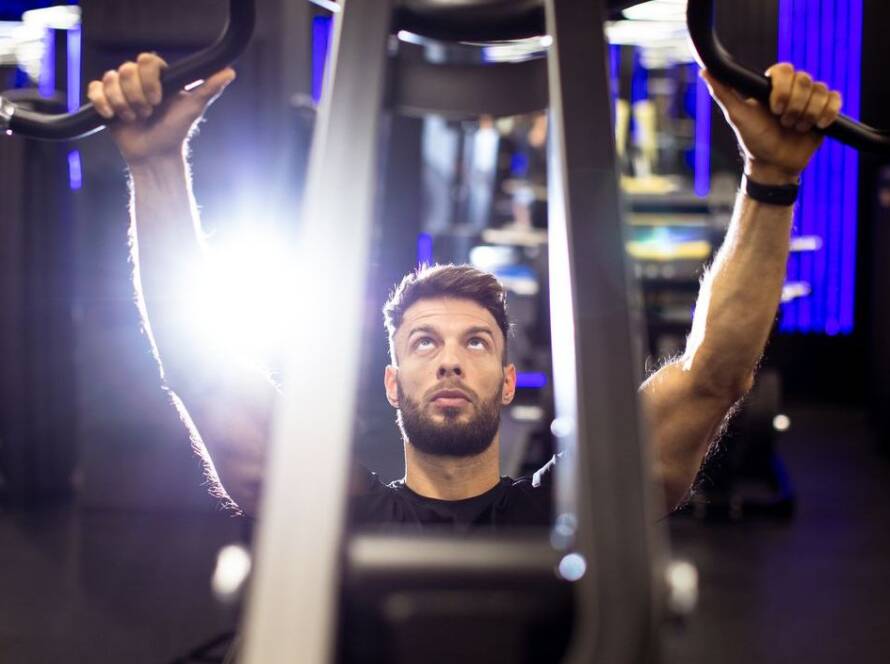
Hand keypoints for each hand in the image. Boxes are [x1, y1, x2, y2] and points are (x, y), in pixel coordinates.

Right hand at [87, 52, 235, 165]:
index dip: (148, 79)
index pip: (146, 60)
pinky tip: (113, 116)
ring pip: (110, 79)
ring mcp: (120, 90)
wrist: (156, 155)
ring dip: (122, 103)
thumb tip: (230, 72)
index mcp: (158, 77)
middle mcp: (138, 80)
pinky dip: (102, 103)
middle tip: (148, 113)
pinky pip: (94, 90)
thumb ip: (209, 88)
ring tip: (135, 118)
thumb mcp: (193, 108)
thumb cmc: (176, 131)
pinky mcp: (105, 101)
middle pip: (126, 70)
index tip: (158, 100)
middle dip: (136, 96)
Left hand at [702, 63, 841, 184]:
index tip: (774, 109)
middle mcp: (793, 89)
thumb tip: (704, 71)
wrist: (774, 165)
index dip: (783, 89)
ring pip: (820, 91)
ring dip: (807, 115)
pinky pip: (835, 100)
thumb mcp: (737, 116)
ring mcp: (810, 99)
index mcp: (773, 86)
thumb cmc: (754, 140)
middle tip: (783, 123)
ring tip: (795, 128)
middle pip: (805, 80)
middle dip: (794, 107)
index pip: (784, 70)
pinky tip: (816, 126)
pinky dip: (827, 114)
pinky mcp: (825, 110)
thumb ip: (723, 93)